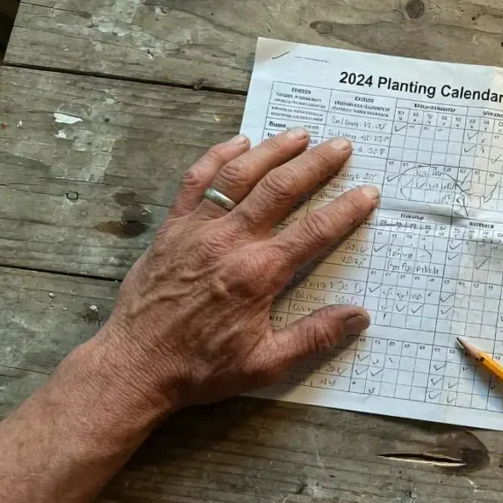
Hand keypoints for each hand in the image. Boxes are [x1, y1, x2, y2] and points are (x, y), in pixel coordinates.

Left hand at [92, 129, 379, 413]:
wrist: (135, 366)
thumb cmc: (201, 368)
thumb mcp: (266, 364)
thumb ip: (315, 337)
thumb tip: (359, 316)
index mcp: (258, 274)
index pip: (314, 231)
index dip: (346, 210)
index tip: (367, 193)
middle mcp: (230, 241)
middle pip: (281, 189)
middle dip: (316, 164)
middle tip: (341, 146)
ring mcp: (197, 229)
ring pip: (240, 175)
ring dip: (273, 150)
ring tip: (299, 134)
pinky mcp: (172, 228)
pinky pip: (196, 181)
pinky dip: (218, 156)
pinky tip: (239, 144)